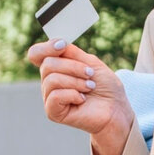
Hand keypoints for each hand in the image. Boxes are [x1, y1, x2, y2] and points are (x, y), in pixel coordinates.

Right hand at [26, 38, 133, 154]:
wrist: (117, 109)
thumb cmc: (105, 87)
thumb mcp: (91, 62)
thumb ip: (72, 52)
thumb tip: (57, 42)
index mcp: (56, 67)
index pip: (36, 53)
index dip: (46, 47)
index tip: (63, 45)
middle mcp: (49, 81)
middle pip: (47, 64)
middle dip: (73, 66)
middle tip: (90, 74)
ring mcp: (50, 97)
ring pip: (52, 79)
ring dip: (76, 81)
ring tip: (89, 87)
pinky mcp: (53, 112)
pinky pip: (55, 96)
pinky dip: (72, 94)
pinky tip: (82, 99)